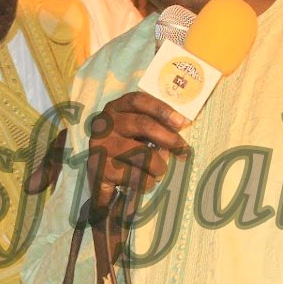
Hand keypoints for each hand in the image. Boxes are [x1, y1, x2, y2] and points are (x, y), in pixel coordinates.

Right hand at [87, 92, 189, 217]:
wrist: (102, 181)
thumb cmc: (125, 152)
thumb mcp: (137, 134)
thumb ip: (154, 127)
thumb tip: (181, 126)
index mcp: (115, 109)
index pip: (138, 100)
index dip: (161, 109)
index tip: (181, 121)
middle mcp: (105, 124)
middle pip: (142, 124)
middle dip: (168, 137)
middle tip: (183, 149)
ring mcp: (100, 146)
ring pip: (141, 153)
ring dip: (158, 166)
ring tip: (160, 171)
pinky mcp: (100, 168)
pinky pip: (134, 175)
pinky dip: (148, 182)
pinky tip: (147, 183)